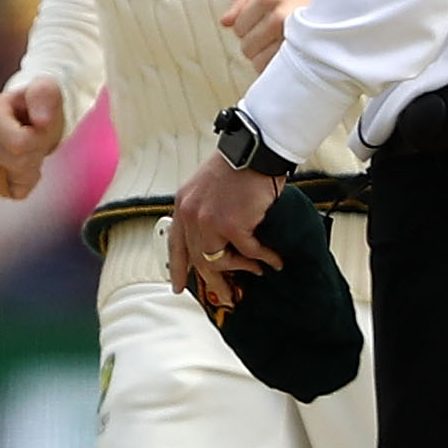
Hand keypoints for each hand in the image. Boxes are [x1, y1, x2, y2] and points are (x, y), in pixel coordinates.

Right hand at [0, 74, 65, 200]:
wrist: (28, 117)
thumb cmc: (37, 103)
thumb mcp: (46, 91)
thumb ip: (45, 96)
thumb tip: (41, 121)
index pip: (19, 144)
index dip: (38, 138)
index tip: (38, 124)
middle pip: (19, 164)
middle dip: (36, 154)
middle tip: (35, 138)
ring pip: (15, 183)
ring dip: (31, 169)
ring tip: (28, 149)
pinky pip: (12, 193)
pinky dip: (24, 182)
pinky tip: (21, 164)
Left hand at [164, 156, 286, 313]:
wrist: (255, 151)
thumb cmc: (238, 166)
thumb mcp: (207, 187)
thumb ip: (204, 211)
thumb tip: (216, 239)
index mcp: (183, 205)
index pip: (175, 243)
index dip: (176, 268)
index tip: (177, 286)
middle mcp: (191, 215)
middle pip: (197, 260)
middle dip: (213, 282)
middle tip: (226, 296)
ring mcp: (209, 222)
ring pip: (220, 261)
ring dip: (242, 268)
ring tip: (257, 269)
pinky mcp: (232, 225)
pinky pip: (249, 252)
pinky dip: (264, 258)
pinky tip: (273, 261)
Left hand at [218, 0, 315, 72]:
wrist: (343, 14)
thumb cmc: (306, 3)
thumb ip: (243, 0)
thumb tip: (226, 20)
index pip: (238, 26)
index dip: (246, 29)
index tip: (261, 25)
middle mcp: (282, 12)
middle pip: (246, 45)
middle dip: (256, 44)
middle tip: (274, 37)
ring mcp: (293, 35)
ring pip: (258, 60)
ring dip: (267, 58)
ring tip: (282, 46)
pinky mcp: (303, 55)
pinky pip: (273, 70)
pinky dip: (277, 68)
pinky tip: (288, 57)